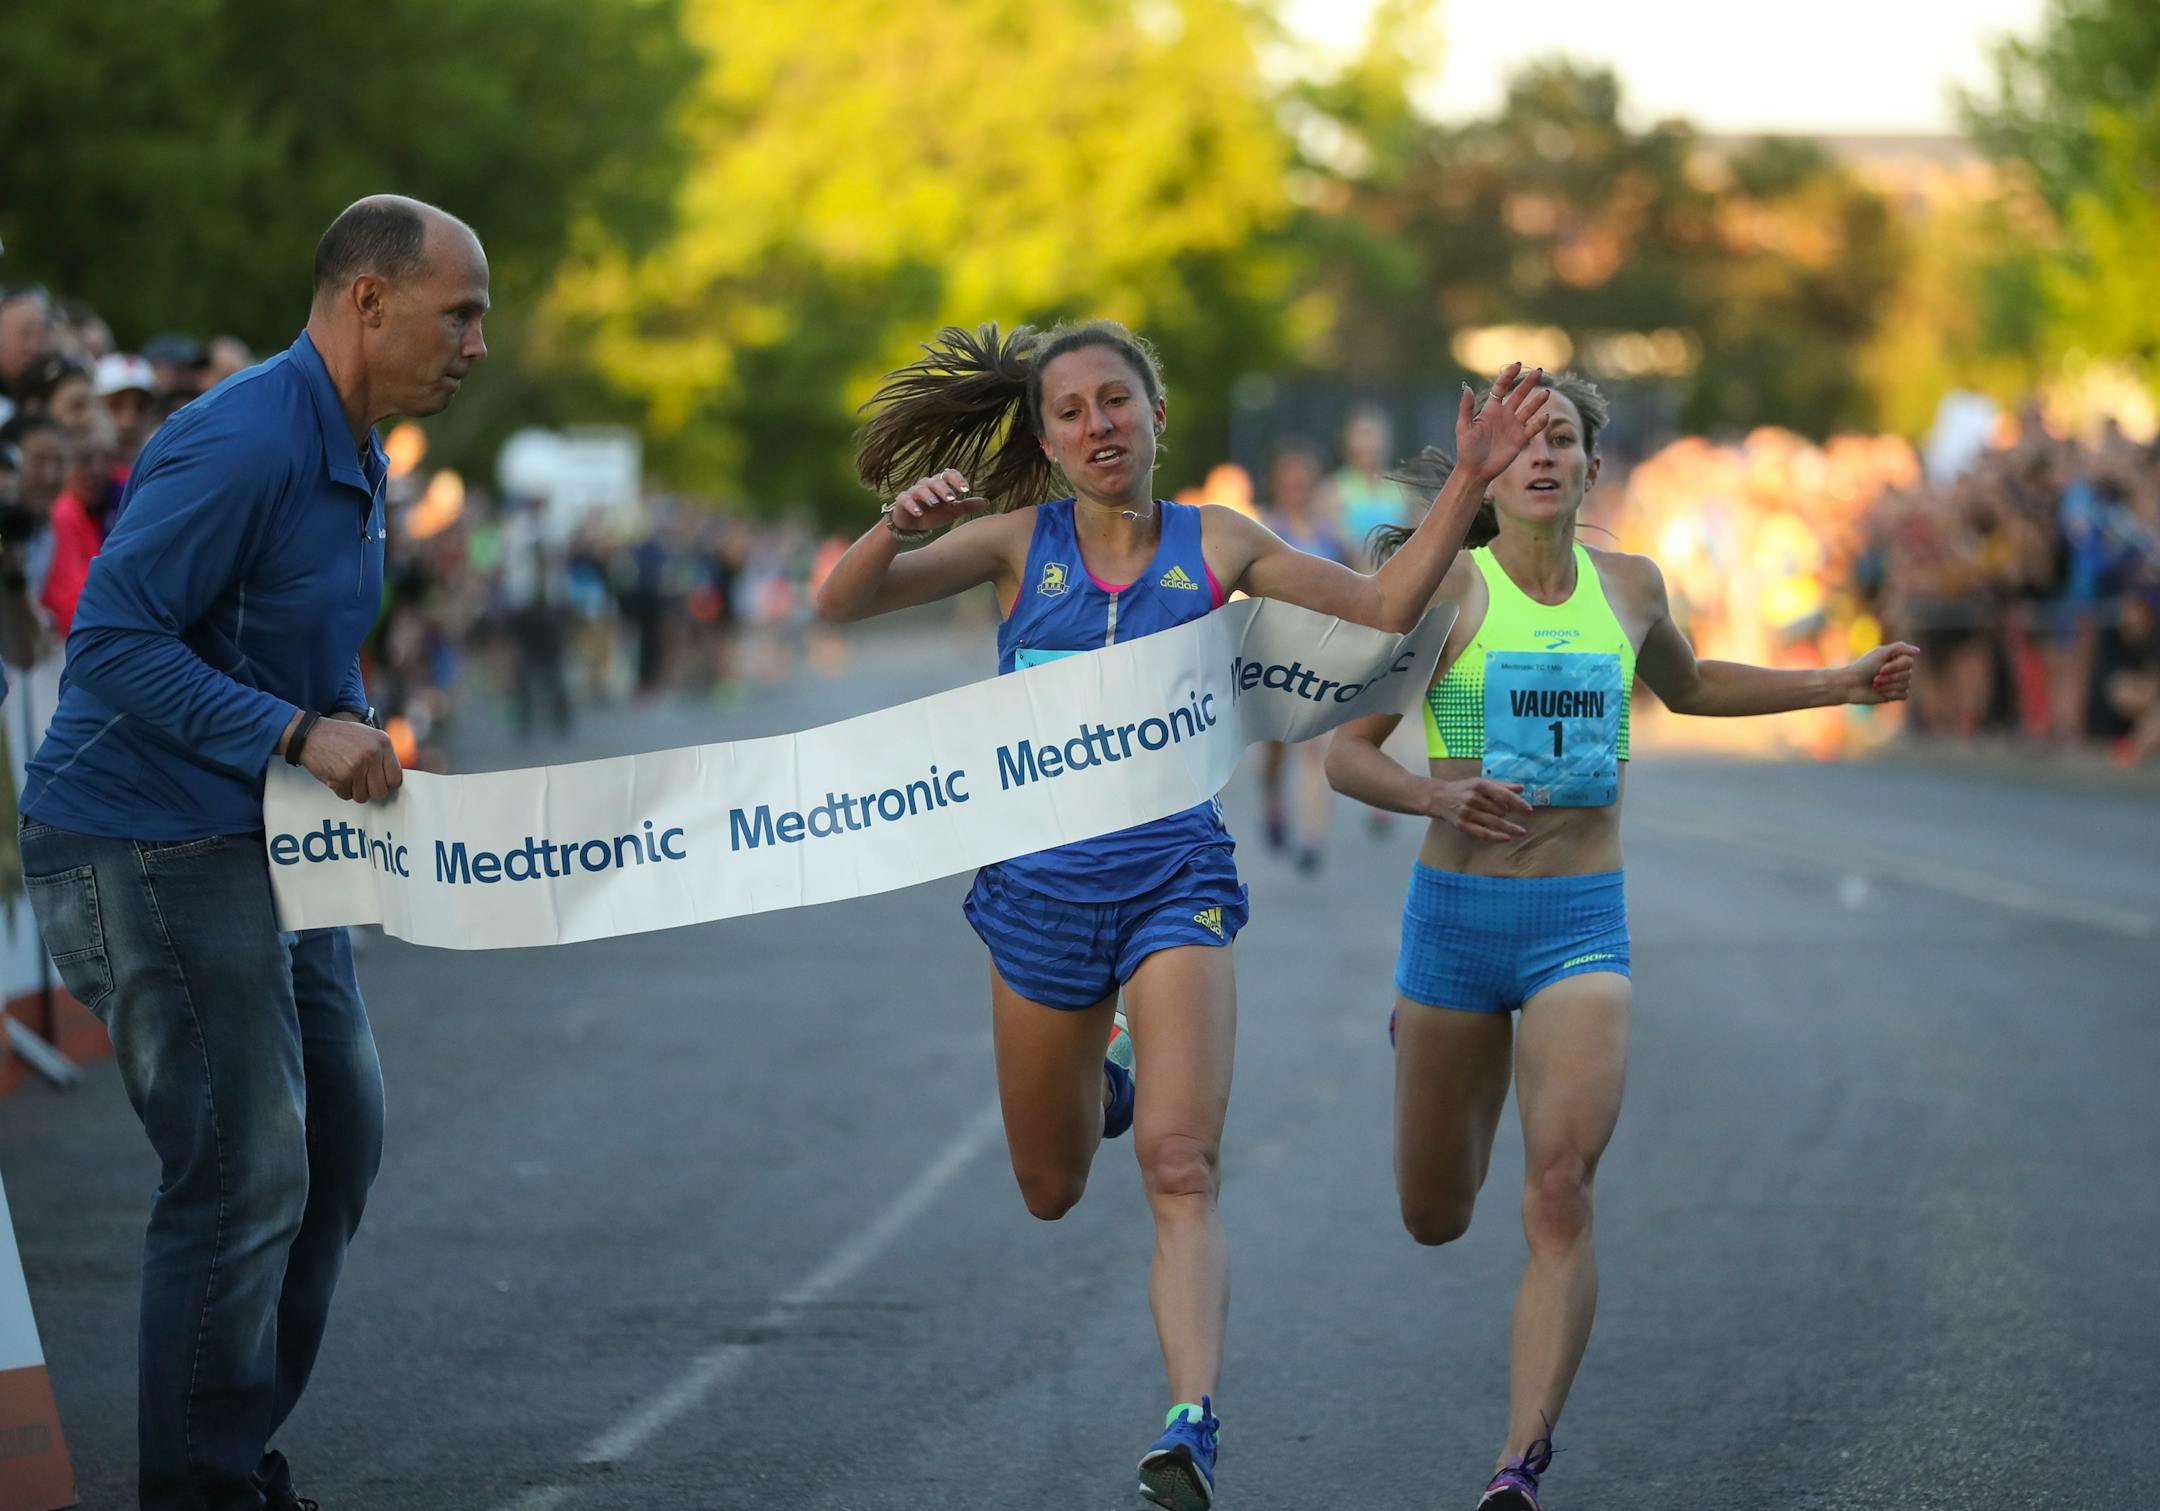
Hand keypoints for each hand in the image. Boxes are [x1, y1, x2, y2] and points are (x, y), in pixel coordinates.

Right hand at [299, 717, 403, 802]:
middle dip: (371, 790)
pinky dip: (341, 790)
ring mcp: (357, 767)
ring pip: (364, 796)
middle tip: (362, 783)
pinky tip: (337, 776)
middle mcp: (372, 754)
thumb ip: (382, 754)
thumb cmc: (339, 736)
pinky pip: (347, 796)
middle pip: (381, 791)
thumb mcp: (368, 736)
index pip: (396, 778)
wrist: (311, 734)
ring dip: (355, 791)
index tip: (380, 783)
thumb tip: (392, 777)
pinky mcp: (341, 777)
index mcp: (383, 742)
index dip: (387, 784)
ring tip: (348, 776)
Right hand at [887, 470, 995, 536]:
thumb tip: (987, 501)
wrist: (912, 524)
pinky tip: (919, 513)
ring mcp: (913, 492)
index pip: (949, 474)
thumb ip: (967, 505)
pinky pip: (906, 500)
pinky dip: (912, 506)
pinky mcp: (902, 501)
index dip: (957, 480)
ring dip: (928, 496)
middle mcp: (927, 484)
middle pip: (936, 481)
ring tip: (935, 504)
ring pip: (921, 489)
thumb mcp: (952, 510)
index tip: (966, 489)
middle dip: (944, 489)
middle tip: (952, 499)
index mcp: (940, 483)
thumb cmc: (933, 514)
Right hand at [1424, 777, 1531, 841]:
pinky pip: (1483, 833)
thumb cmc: (1463, 789)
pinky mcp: (1463, 824)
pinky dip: (1496, 836)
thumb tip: (1521, 788)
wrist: (1438, 797)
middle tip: (1506, 813)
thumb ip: (1501, 785)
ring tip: (1520, 831)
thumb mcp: (1480, 782)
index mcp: (1480, 785)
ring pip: (1494, 822)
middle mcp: (1473, 798)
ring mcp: (1467, 812)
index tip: (1529, 810)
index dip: (1518, 803)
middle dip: (1506, 813)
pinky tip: (1507, 838)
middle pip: (1500, 810)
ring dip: (1508, 827)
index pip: (1504, 795)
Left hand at [1454, 364, 1550, 484]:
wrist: (1475, 471)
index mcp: (1490, 409)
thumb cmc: (1466, 449)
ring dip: (1537, 401)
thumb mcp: (1463, 428)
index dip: (1509, 375)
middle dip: (1529, 383)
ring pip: (1529, 409)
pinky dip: (1539, 423)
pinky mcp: (1520, 439)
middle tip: (1539, 371)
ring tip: (1546, 392)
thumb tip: (1466, 387)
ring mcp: (1513, 426)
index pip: (1501, 387)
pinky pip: (1532, 428)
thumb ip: (1466, 408)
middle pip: (1519, 394)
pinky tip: (1545, 417)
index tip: (1518, 365)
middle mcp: (1504, 415)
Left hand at [1845, 642, 1919, 704]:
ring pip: (1906, 685)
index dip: (1895, 667)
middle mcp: (1900, 670)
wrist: (1851, 685)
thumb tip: (1917, 651)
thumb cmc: (1863, 667)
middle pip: (1908, 674)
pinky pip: (1904, 695)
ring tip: (1875, 685)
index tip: (1880, 669)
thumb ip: (1899, 647)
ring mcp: (1898, 683)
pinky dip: (1891, 693)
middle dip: (1890, 677)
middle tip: (1874, 678)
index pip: (1909, 662)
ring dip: (1888, 685)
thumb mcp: (1880, 652)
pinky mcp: (1895, 695)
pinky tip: (1880, 693)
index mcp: (1897, 659)